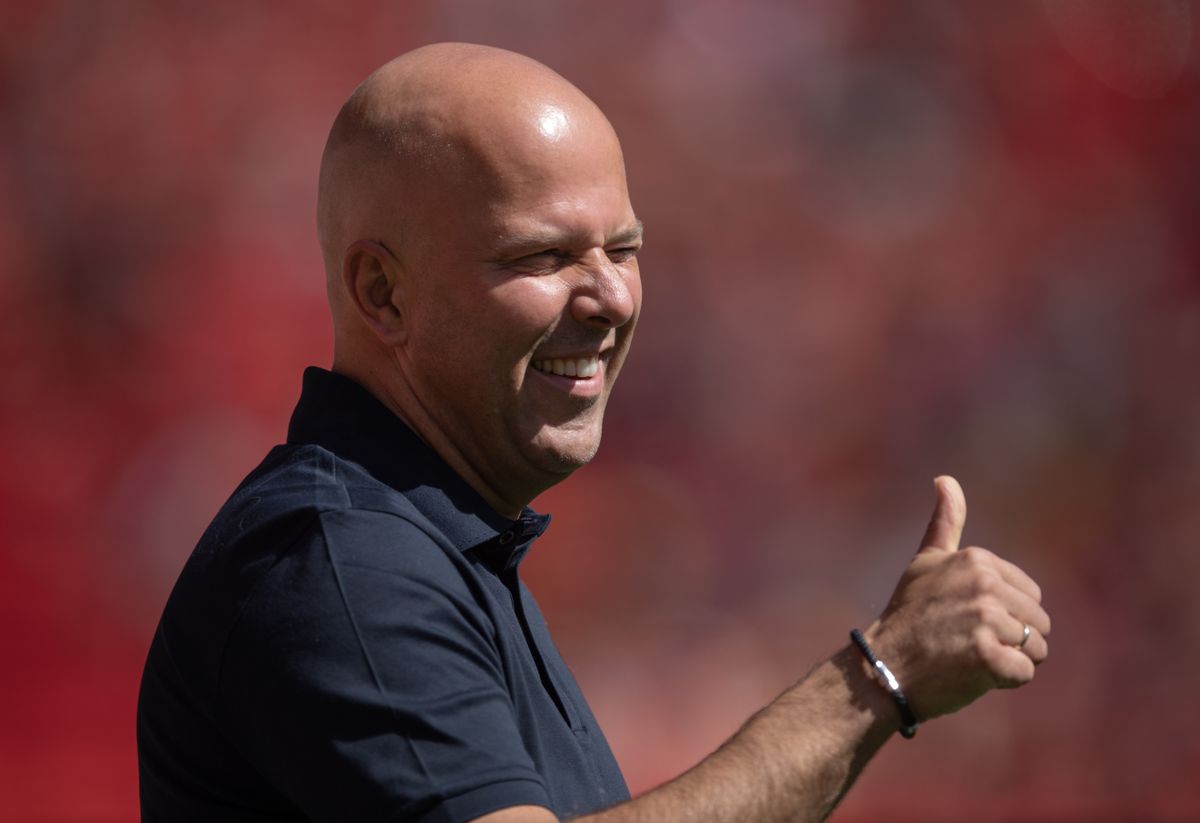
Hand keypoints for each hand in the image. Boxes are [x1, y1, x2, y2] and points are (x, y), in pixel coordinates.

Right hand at [863, 476, 1050, 722]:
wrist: (882, 667)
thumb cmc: (908, 617)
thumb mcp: (926, 562)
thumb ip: (945, 522)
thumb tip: (945, 478)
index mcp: (977, 560)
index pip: (1029, 595)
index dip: (1006, 615)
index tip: (967, 621)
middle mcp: (984, 583)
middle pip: (1037, 622)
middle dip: (1013, 640)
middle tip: (969, 644)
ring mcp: (986, 619)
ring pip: (1035, 649)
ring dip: (1010, 662)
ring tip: (970, 659)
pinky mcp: (988, 656)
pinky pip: (1024, 672)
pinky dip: (1004, 680)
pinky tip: (973, 674)